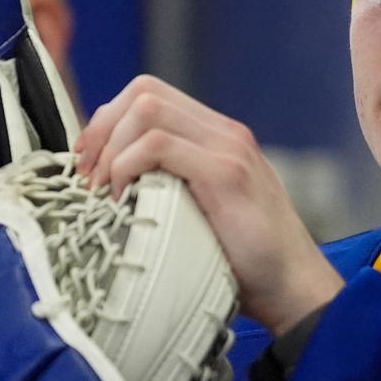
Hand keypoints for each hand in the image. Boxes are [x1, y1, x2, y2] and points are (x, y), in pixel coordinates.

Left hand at [75, 75, 342, 336]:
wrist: (295, 289)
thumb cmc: (246, 263)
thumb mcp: (201, 214)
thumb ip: (171, 189)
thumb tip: (113, 191)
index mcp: (218, 138)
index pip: (150, 96)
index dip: (108, 121)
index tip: (87, 163)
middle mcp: (225, 133)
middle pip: (144, 91)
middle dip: (102, 128)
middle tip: (86, 175)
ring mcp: (229, 149)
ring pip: (148, 109)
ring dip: (112, 147)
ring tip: (104, 190)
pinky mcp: (226, 174)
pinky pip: (159, 145)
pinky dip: (127, 166)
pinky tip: (124, 199)